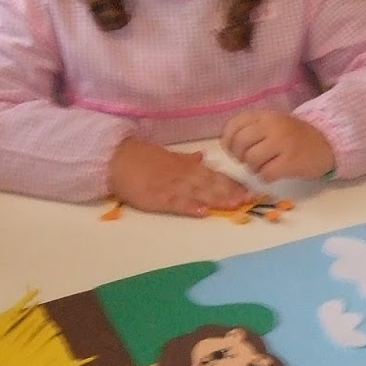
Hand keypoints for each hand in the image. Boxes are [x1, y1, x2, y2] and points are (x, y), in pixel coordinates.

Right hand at [108, 137, 249, 216]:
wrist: (116, 159)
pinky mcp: (157, 198)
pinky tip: (203, 211)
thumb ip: (185, 159)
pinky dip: (190, 207)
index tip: (247, 189)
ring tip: (235, 204)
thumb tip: (202, 158)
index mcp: (185, 166)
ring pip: (198, 193)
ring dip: (217, 199)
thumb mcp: (166, 154)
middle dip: (230, 191)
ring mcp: (171, 187)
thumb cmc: (140, 157)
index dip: (230, 182)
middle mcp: (182, 176)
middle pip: (210, 184)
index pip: (213, 174)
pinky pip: (176, 203)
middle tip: (249, 198)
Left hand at [221, 111, 335, 180]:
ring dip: (253, 168)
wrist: (326, 143)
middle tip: (248, 160)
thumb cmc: (293, 136)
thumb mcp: (272, 124)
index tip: (234, 149)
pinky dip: (265, 177)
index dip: (228, 141)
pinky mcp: (291, 161)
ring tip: (263, 166)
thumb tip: (227, 145)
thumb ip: (250, 129)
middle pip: (240, 143)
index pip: (234, 125)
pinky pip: (266, 173)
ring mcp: (282, 143)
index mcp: (265, 115)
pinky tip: (272, 173)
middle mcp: (272, 126)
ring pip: (251, 160)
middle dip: (239, 156)